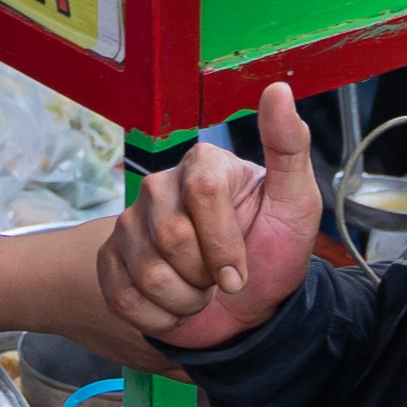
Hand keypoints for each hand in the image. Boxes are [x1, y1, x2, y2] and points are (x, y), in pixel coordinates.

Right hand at [98, 83, 323, 354]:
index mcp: (203, 164)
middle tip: (222, 280)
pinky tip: (176, 305)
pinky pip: (124, 297)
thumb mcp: (296, 204)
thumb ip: (289, 147)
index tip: (240, 272)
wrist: (247, 312)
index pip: (202, 193)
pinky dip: (160, 317)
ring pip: (147, 273)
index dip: (223, 244)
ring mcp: (129, 224)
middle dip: (206, 276)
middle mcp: (160, 187)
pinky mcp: (110, 261)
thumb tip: (278, 89)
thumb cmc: (272, 254)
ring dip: (186, 301)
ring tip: (201, 291)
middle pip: (171, 237)